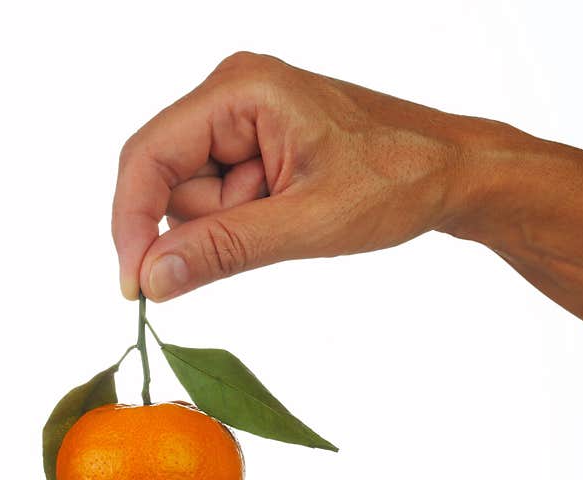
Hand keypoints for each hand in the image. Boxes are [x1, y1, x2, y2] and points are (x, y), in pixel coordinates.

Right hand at [112, 51, 506, 300]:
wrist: (451, 172)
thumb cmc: (397, 181)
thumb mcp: (307, 223)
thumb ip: (223, 248)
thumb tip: (152, 277)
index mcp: (240, 89)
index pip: (147, 157)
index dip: (132, 224)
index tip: (136, 287)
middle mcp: (233, 91)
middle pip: (170, 178)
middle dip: (210, 221)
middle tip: (276, 226)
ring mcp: (245, 114)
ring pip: (196, 192)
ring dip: (236, 221)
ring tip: (296, 212)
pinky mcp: (258, 137)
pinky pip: (224, 192)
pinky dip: (249, 216)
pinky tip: (294, 208)